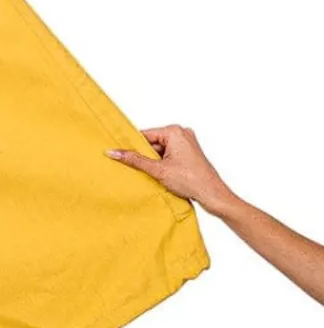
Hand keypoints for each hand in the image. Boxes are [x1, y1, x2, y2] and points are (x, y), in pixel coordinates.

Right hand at [106, 125, 235, 213]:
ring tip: (155, 174)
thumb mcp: (158, 170)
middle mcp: (182, 133)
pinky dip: (163, 163)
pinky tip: (162, 175)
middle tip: (141, 169)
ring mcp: (187, 142)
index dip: (133, 147)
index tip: (122, 155)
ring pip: (160, 150)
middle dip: (145, 156)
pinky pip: (169, 154)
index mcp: (174, 131)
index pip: (145, 135)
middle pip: (152, 143)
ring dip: (154, 161)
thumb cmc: (191, 181)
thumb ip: (134, 160)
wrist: (213, 195)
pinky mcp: (189, 152)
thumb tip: (113, 152)